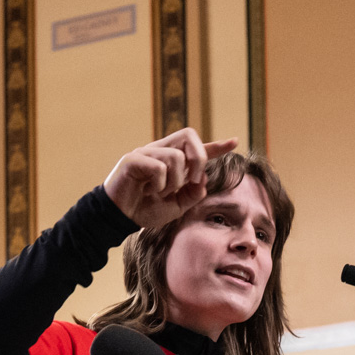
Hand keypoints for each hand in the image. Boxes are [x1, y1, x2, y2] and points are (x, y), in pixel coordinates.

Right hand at [104, 129, 238, 229]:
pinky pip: (159, 166)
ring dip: (175, 181)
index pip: (197, 148)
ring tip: (161, 193)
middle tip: (194, 180)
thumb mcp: (176, 206)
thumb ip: (192, 194)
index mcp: (171, 161)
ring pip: (176, 156)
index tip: (235, 142)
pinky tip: (149, 191)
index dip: (217, 146)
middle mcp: (160, 151)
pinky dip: (159, 184)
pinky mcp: (133, 159)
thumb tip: (203, 181)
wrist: (119, 219)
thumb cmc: (145, 210)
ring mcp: (146, 153)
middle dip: (199, 158)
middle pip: (189, 135)